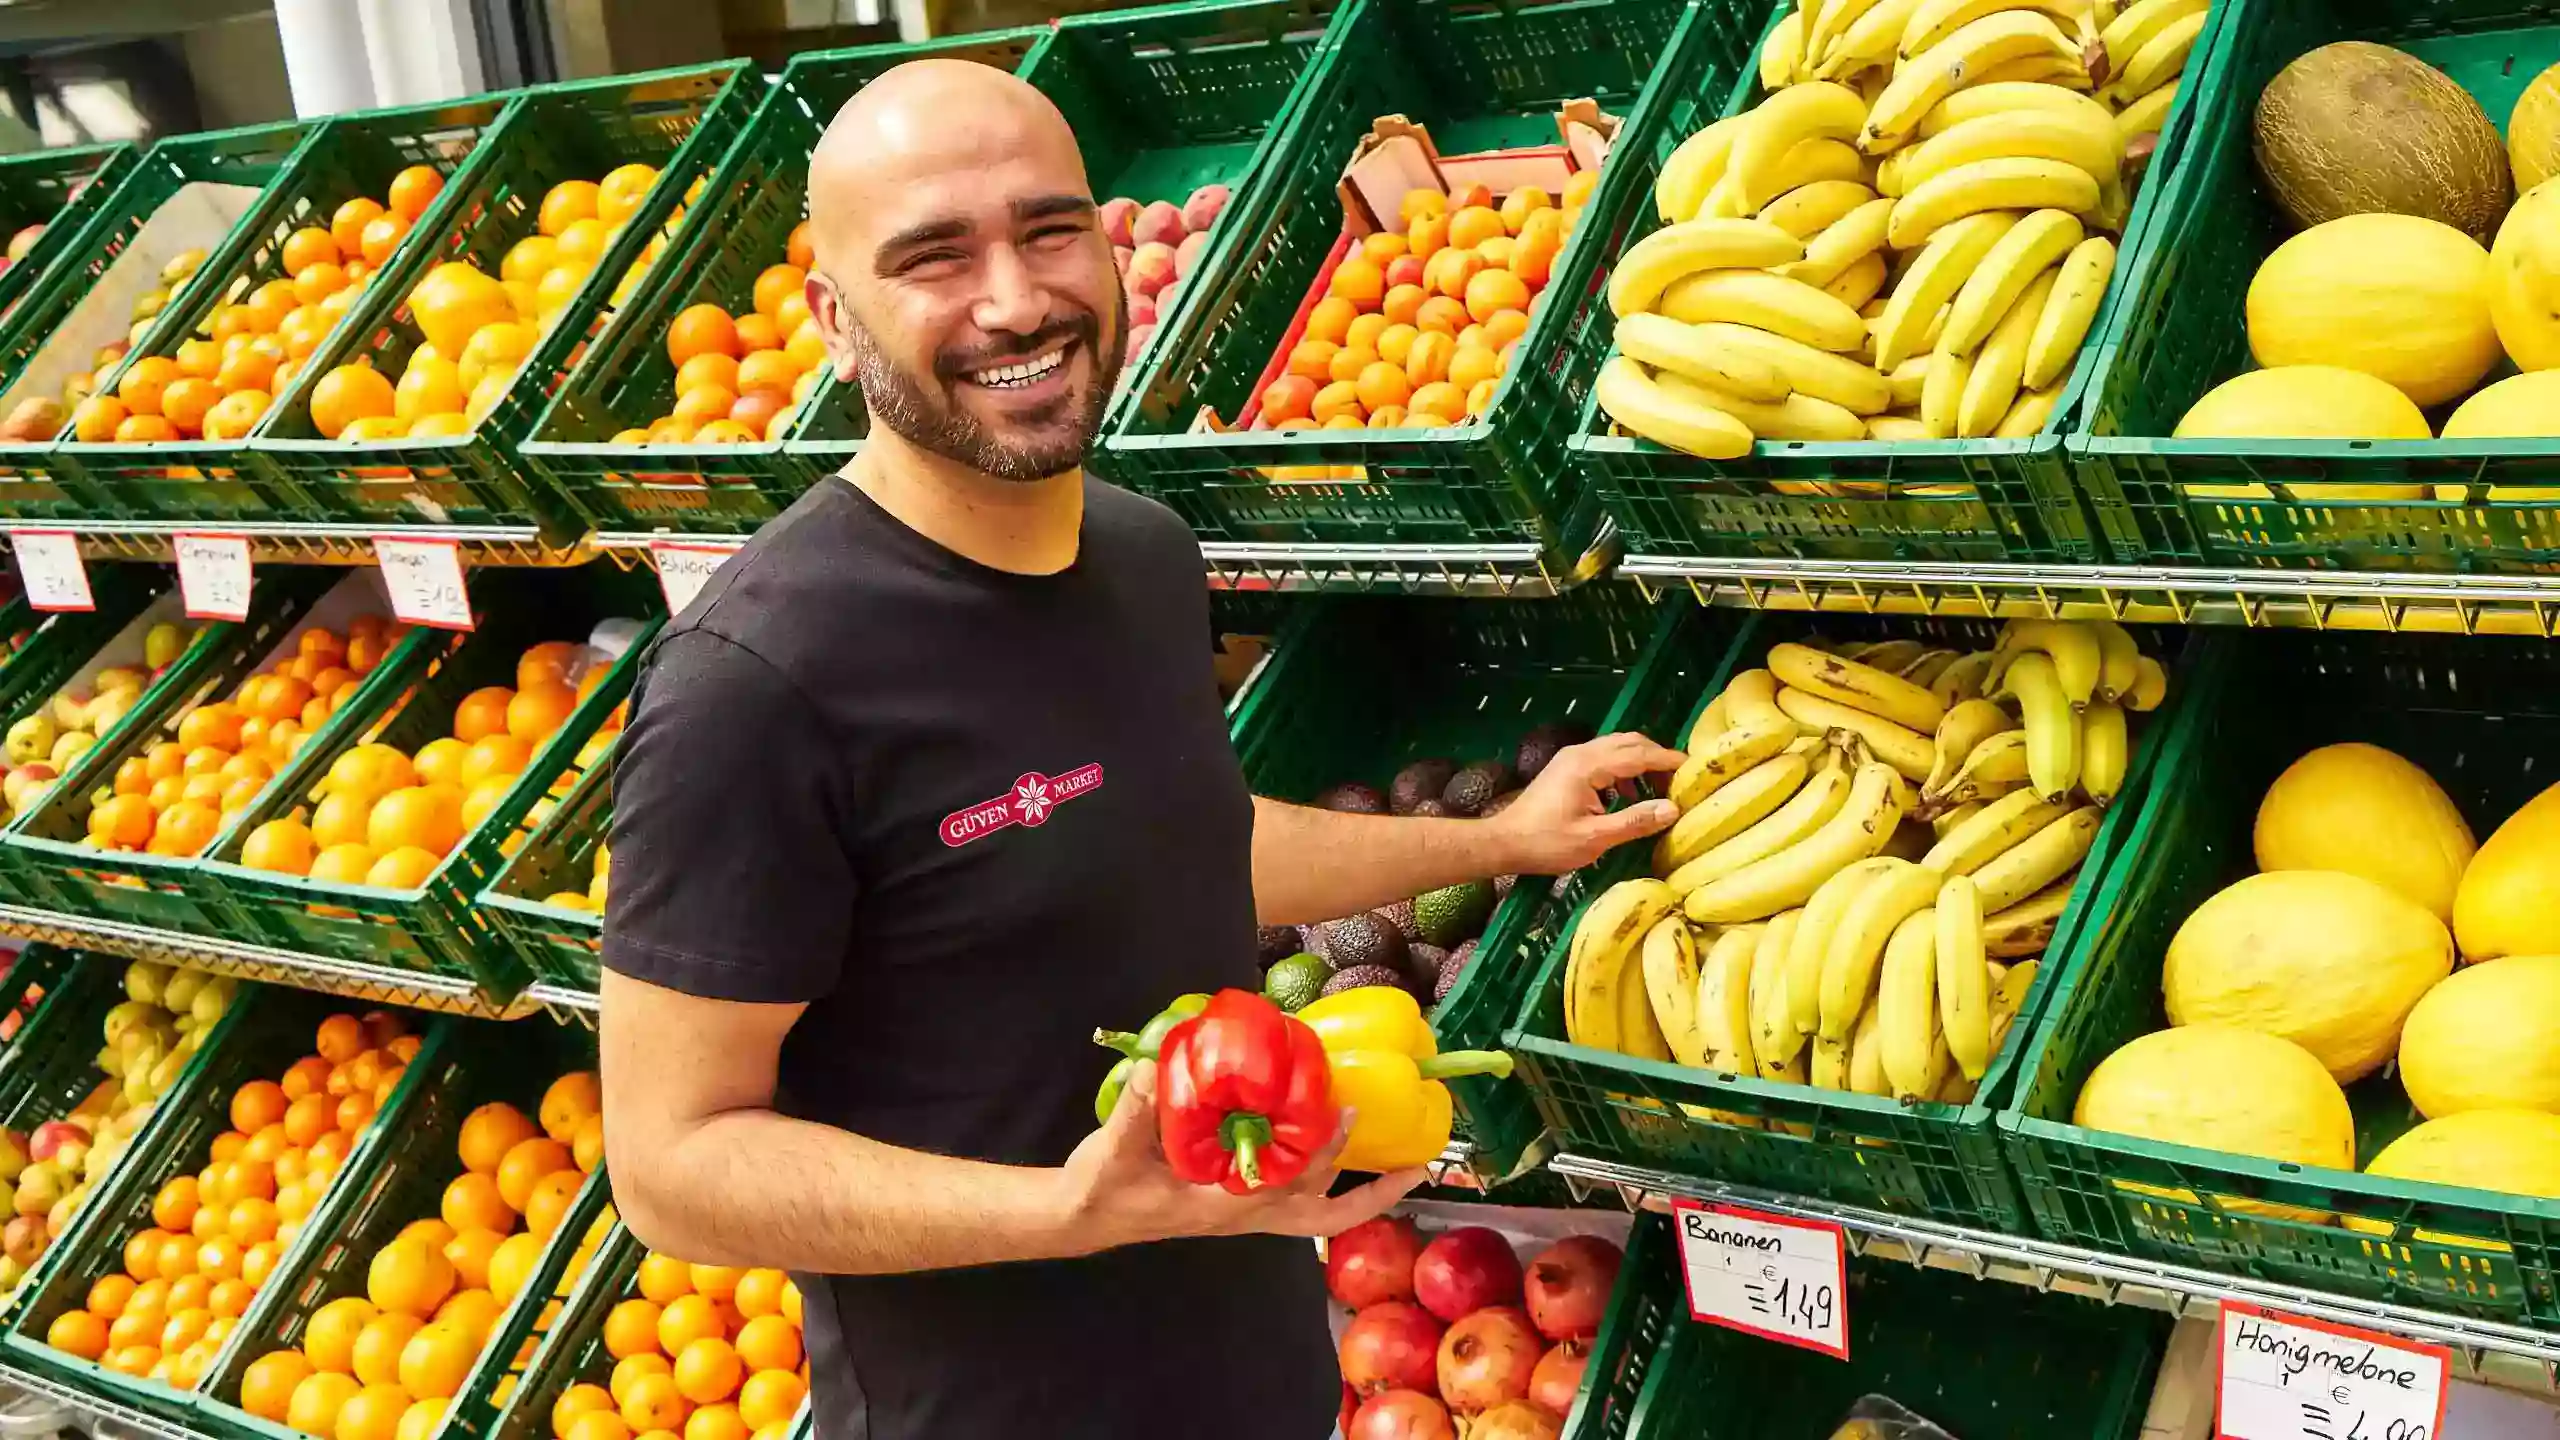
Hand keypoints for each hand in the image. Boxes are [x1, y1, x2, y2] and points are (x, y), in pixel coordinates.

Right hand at [1058, 1061, 1425, 1250]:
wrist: (1085, 1214)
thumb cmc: (1102, 1188)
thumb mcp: (1112, 1149)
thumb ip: (1135, 1108)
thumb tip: (1155, 1068)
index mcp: (1222, 1204)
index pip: (1288, 1185)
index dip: (1320, 1152)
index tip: (1346, 1113)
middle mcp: (1243, 1210)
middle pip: (1322, 1216)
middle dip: (1370, 1193)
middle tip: (1415, 1164)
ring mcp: (1243, 1208)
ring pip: (1315, 1210)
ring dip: (1355, 1186)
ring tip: (1398, 1160)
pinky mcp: (1237, 1197)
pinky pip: (1295, 1193)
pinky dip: (1321, 1172)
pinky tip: (1331, 1139)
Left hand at [1485, 731, 1686, 875]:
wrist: (1503, 843)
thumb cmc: (1546, 843)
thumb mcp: (1595, 838)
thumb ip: (1635, 821)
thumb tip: (1672, 809)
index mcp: (1588, 765)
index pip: (1639, 754)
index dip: (1669, 761)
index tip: (1695, 770)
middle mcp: (1581, 753)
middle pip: (1630, 742)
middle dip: (1657, 759)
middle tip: (1679, 783)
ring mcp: (1572, 758)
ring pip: (1617, 748)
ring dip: (1640, 764)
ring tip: (1657, 792)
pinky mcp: (1567, 768)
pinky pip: (1604, 758)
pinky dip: (1623, 770)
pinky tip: (1628, 795)